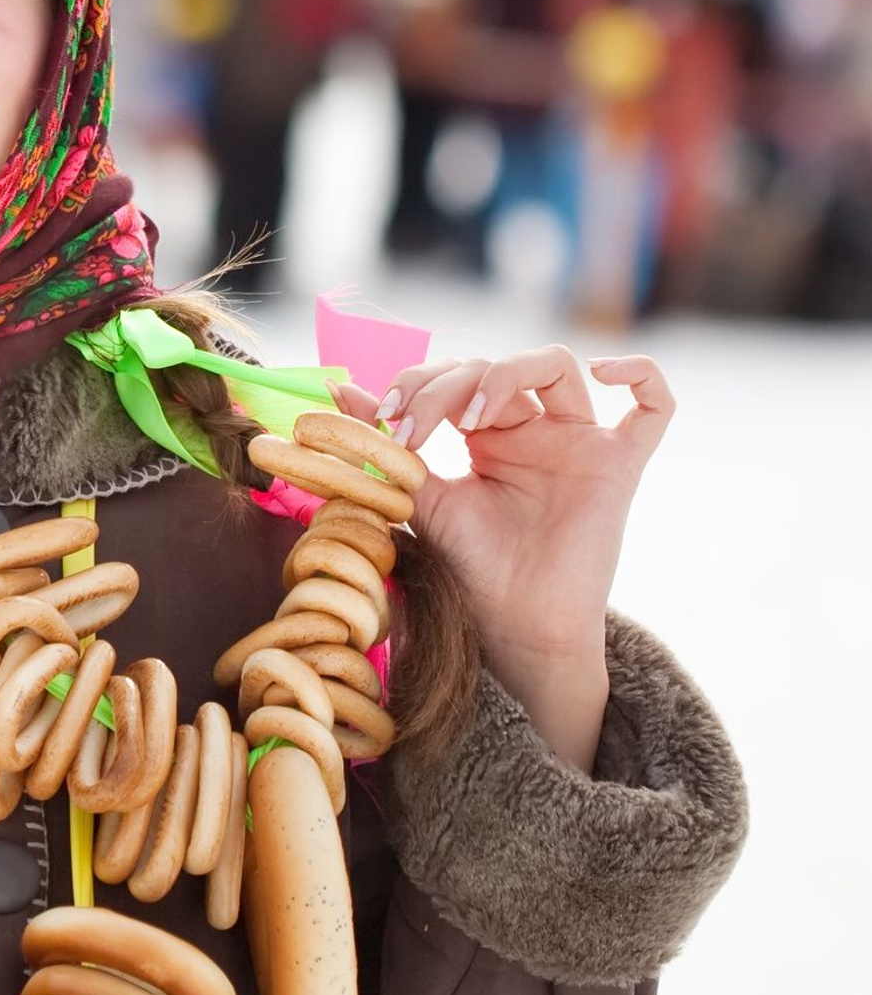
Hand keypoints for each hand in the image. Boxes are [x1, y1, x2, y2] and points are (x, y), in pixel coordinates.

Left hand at [331, 347, 671, 766]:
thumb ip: (388, 447)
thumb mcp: (419, 499)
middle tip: (412, 427)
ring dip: (505, 373)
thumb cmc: (471, 569)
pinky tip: (606, 370)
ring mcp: (580, 444)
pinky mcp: (619, 467)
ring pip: (556, 367)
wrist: (514, 629)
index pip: (456, 375)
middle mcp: (535, 431)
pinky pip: (655, 407)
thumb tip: (338, 394)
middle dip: (445, 384)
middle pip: (495, 366)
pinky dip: (641, 375)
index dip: (418, 384)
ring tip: (470, 414)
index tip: (381, 418)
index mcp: (488, 434)